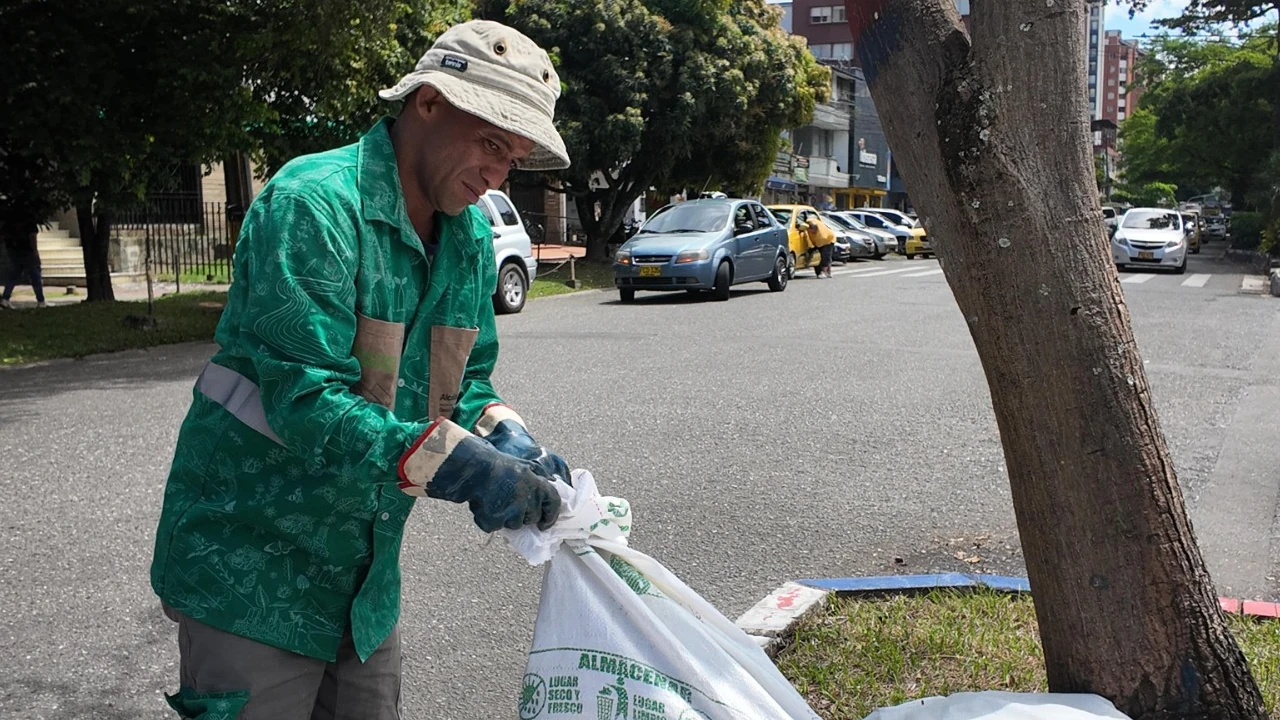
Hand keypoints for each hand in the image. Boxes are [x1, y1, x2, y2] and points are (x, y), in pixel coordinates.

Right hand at [398, 420, 561, 531]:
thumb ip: (539, 477)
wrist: (473, 469)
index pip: (553, 504)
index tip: (544, 524)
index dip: (550, 516)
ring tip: (496, 500)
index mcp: (537, 485)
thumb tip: (552, 484)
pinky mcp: (494, 521)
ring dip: (507, 517)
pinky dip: (489, 519)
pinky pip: (495, 526)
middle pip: (532, 518)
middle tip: (511, 503)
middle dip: (524, 515)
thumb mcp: (525, 466)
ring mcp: (511, 512)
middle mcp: (527, 500)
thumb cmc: (498, 464)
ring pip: (514, 525)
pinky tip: (484, 504)